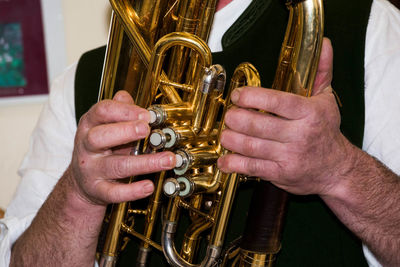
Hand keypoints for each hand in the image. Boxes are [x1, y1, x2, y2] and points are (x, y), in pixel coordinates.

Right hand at [67, 90, 175, 205]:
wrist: (82, 182)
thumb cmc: (101, 148)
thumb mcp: (105, 126)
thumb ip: (118, 111)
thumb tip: (127, 96)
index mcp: (90, 125)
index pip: (102, 111)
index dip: (125, 111)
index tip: (146, 114)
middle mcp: (87, 146)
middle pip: (100, 137)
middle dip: (126, 132)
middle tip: (148, 130)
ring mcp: (91, 170)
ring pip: (116, 166)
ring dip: (145, 163)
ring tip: (168, 159)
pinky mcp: (98, 191)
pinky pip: (114, 192)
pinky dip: (133, 190)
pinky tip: (149, 186)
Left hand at [218, 38, 354, 195]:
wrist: (337, 170)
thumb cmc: (327, 132)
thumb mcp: (327, 100)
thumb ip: (321, 71)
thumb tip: (324, 43)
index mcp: (310, 113)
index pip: (277, 101)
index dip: (252, 97)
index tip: (237, 96)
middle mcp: (300, 135)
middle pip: (259, 125)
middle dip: (236, 119)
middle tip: (228, 116)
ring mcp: (290, 156)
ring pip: (252, 146)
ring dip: (231, 140)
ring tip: (224, 134)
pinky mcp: (281, 174)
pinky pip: (253, 168)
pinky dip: (234, 165)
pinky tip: (224, 161)